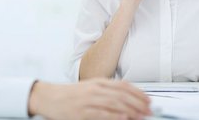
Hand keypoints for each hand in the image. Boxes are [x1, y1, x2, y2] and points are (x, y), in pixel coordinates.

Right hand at [29, 78, 151, 119]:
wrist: (49, 97)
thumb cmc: (70, 94)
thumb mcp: (90, 88)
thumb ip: (106, 91)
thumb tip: (126, 99)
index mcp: (98, 82)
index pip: (123, 85)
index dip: (138, 92)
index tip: (148, 100)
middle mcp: (95, 89)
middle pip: (122, 94)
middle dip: (139, 103)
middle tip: (149, 110)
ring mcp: (88, 100)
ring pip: (114, 103)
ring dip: (131, 110)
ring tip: (142, 115)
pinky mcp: (82, 112)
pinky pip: (101, 113)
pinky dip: (114, 116)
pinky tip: (124, 118)